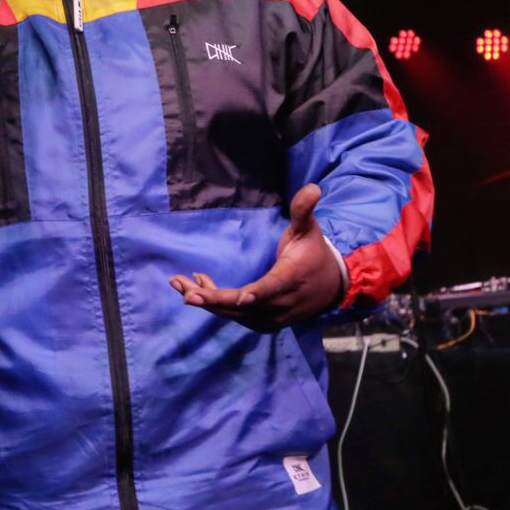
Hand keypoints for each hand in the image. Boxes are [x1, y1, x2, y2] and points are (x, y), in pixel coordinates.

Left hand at [169, 184, 343, 331]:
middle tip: (184, 291)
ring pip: (234, 313)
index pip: (274, 288)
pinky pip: (235, 315)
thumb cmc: (313, 253)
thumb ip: (303, 210)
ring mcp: (272, 316)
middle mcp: (280, 303)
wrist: (331, 287)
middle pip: (244, 306)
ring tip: (178, 283)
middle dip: (213, 299)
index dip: (258, 294)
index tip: (242, 297)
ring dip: (206, 300)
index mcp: (291, 278)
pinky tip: (197, 286)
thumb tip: (312, 187)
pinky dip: (216, 303)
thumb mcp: (309, 230)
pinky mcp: (263, 322)